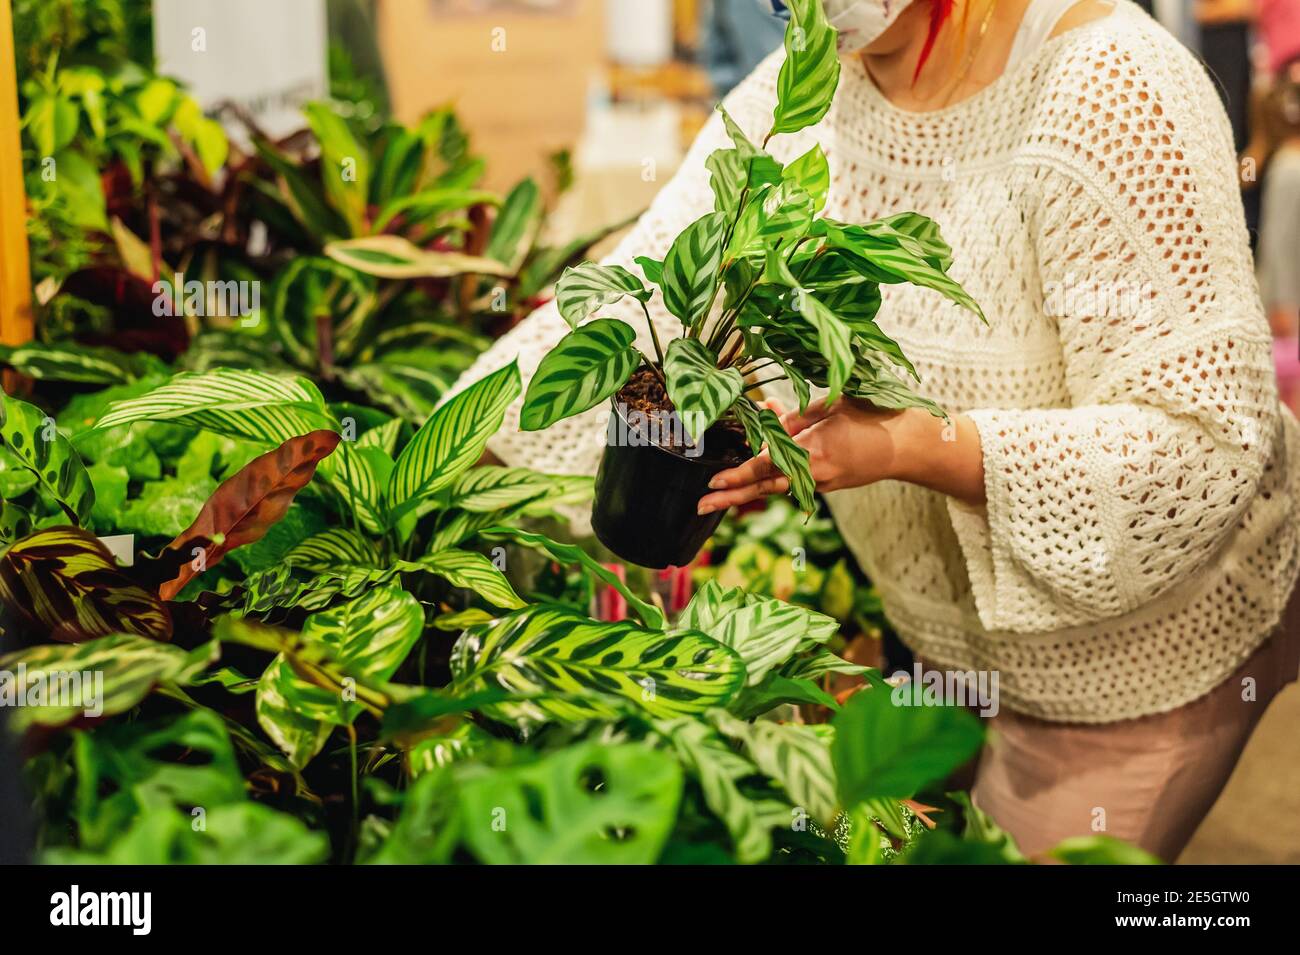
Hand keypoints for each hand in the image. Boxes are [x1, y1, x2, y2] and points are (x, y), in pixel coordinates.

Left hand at [697, 398, 985, 513]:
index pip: (767, 464)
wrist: (910, 445)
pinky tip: (758, 467)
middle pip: (764, 485)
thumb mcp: (833, 407)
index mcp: (814, 450)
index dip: (738, 473)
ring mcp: (823, 482)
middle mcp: (815, 472)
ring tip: (715, 498)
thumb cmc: (874, 415)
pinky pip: (794, 479)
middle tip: (700, 504)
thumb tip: (768, 414)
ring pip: (776, 485)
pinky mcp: (829, 485)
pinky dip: (774, 474)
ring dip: (746, 490)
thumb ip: (799, 415)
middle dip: (730, 496)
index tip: (712, 481)